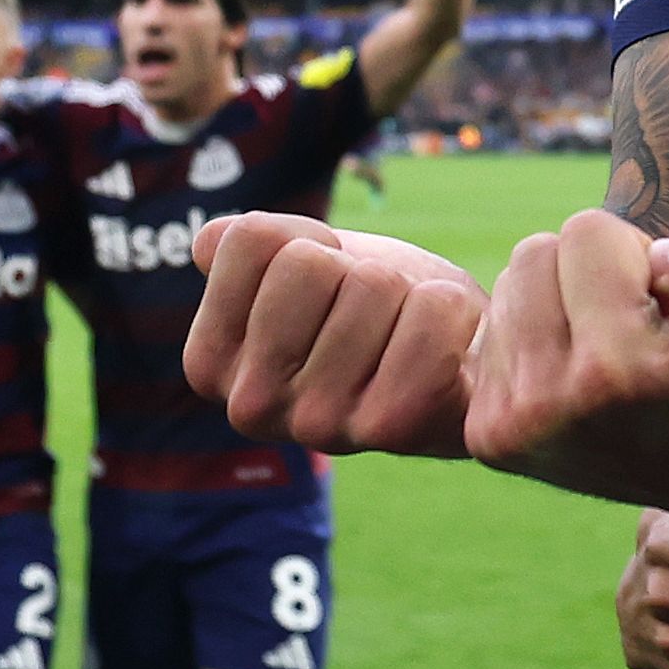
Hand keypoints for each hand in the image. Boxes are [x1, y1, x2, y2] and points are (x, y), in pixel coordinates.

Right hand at [182, 210, 486, 454]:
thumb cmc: (374, 308)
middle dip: (354, 267)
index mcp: (208, 363)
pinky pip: (429, 315)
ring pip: (372, 283)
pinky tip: (447, 345)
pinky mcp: (388, 430)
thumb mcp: (302, 262)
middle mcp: (250, 407)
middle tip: (374, 313)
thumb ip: (248, 246)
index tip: (327, 285)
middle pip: (309, 262)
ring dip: (405, 290)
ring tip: (406, 332)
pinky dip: (450, 309)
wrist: (461, 366)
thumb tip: (212, 242)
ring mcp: (315, 425)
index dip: (307, 238)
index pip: (252, 240)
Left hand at [464, 211, 668, 512]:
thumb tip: (663, 256)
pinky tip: (582, 376)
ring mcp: (510, 429)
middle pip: (537, 252)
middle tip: (642, 329)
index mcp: (616, 371)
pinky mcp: (487, 438)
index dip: (642, 256)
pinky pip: (493, 331)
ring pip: (512, 285)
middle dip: (595, 274)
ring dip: (564, 301)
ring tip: (614, 350)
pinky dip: (538, 338)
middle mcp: (548, 408)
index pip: (588, 231)